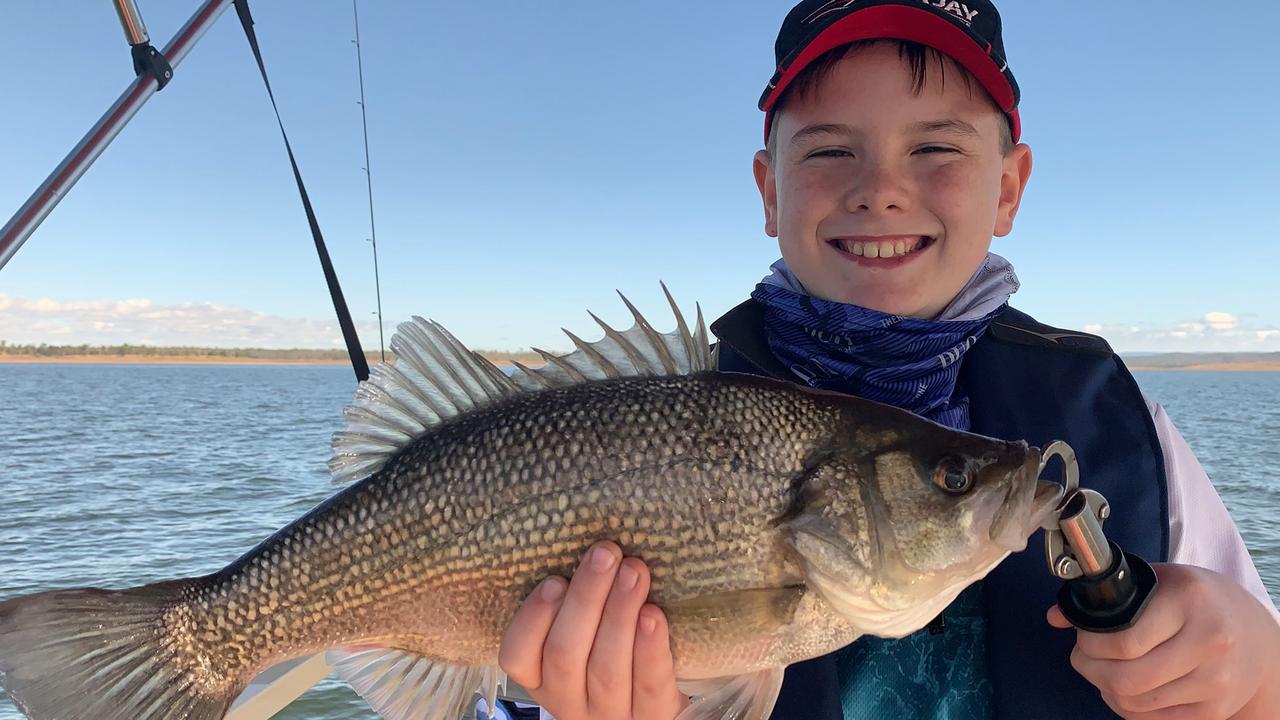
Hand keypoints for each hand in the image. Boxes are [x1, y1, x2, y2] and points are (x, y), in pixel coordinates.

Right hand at [498, 541, 691, 719]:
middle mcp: (569, 701)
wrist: (659, 702)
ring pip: (606, 669)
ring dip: (619, 613)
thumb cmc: (615, 651)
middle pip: (565, 655)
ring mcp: (610, 715)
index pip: (517, 656)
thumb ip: (577, 603)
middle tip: (605, 553)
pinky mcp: (653, 717)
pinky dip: (649, 648)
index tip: (554, 580)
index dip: (532, 618)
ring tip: (634, 571)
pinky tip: (654, 614)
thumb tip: (588, 544)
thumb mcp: (584, 633)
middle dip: (585, 599)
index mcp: (542, 677)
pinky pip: (648, 685)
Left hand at [1048, 563, 1279, 718]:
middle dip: (1089, 668)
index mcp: (1189, 600)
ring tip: (1101, 669)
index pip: (1123, 640)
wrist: (1257, 636)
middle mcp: (1209, 642)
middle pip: (1125, 678)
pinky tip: (1124, 688)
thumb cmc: (1199, 601)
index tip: (1081, 636)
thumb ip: (1107, 594)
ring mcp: (1215, 681)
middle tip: (1083, 656)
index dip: (1089, 643)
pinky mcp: (1214, 710)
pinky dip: (1127, 706)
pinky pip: (1152, 719)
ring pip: (1134, 703)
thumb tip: (1055, 616)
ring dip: (1104, 689)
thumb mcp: (1158, 580)